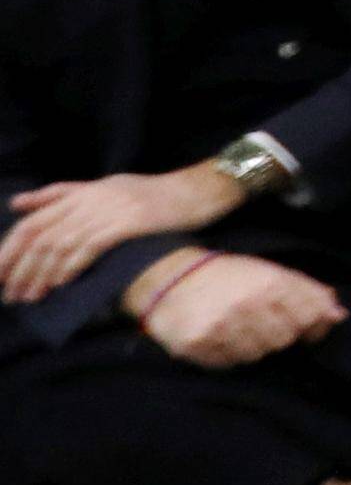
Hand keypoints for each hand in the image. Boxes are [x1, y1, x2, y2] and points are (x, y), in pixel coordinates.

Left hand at [5, 163, 245, 300]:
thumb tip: (17, 203)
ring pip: (60, 244)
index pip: (31, 222)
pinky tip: (60, 284)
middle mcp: (90, 198)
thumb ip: (61, 194)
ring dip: (40, 275)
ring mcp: (109, 209)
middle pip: (40, 235)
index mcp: (81, 191)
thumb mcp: (104, 187)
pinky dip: (69, 267)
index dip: (9, 250)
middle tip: (9, 294)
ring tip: (29, 297)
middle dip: (18, 268)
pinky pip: (89, 246)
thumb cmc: (152, 194)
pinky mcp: (129, 222)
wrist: (198, 190)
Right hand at [135, 251, 343, 368]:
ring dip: (252, 346)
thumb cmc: (228, 276)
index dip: (314, 324)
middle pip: (284, 339)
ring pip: (257, 355)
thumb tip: (339, 315)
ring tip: (236, 327)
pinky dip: (227, 354)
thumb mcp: (269, 273)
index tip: (308, 326)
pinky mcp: (196, 345)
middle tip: (261, 322)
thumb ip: (307, 292)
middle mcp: (246, 305)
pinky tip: (218, 337)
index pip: (310, 315)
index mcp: (269, 282)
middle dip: (278, 333)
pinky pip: (227, 364)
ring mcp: (220, 326)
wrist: (170, 278)